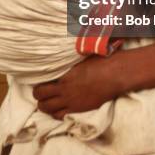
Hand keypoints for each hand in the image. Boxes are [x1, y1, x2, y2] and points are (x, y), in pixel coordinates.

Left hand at [32, 44, 154, 119]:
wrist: (116, 74)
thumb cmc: (102, 60)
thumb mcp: (84, 53)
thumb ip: (72, 52)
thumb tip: (67, 39)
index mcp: (64, 74)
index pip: (42, 81)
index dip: (38, 81)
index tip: (40, 78)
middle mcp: (64, 89)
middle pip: (40, 96)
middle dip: (38, 94)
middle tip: (41, 90)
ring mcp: (71, 101)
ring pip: (47, 108)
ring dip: (44, 104)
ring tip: (46, 100)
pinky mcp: (78, 109)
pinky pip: (60, 116)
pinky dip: (55, 113)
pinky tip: (58, 108)